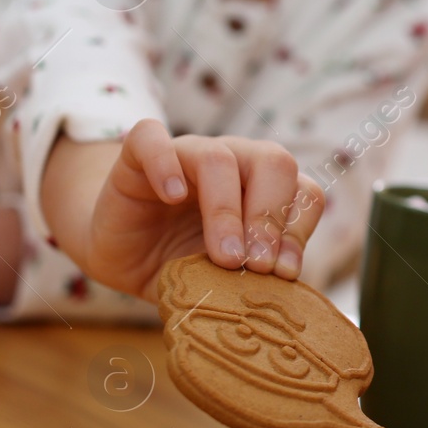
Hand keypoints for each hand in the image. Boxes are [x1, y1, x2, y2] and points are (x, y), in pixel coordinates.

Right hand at [42, 119, 325, 299]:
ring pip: (218, 157)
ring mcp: (186, 153)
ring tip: (224, 256)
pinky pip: (152, 139)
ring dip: (226, 210)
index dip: (299, 229)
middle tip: (256, 266)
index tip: (285, 273)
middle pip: (273, 161)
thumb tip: (289, 288)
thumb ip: (256, 274)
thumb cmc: (182, 263)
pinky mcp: (137, 156)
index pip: (304, 191)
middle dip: (270, 217)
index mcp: (265, 188)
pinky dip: (165, 164)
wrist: (123, 256)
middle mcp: (234, 162)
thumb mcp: (225, 275)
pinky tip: (170, 197)